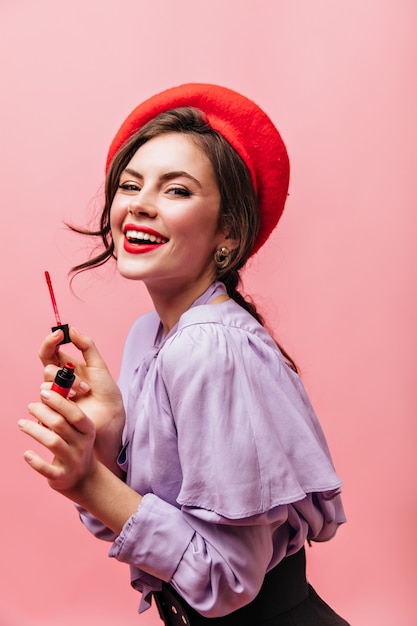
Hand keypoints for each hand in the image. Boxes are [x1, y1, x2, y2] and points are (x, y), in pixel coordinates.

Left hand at [19, 390, 96, 495]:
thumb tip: (46, 393)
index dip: (59, 402)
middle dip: (43, 412)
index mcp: (87, 430)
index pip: (75, 413)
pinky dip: (35, 461)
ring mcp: (73, 461)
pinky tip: (26, 454)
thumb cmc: (76, 445)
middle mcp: (82, 445)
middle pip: (60, 425)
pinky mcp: (62, 476)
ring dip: (34, 430)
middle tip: (30, 406)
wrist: (85, 477)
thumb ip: (65, 414)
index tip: (43, 392)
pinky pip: (47, 469)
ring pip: (52, 443)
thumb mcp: (78, 429)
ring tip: (21, 423)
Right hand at [38, 327, 124, 473]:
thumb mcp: (98, 365)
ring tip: (85, 389)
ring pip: (46, 379)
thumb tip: (72, 329)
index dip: (51, 340)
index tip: (59, 334)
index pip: (51, 350)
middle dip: (57, 360)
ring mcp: (55, 393)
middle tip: (70, 362)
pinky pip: (46, 396)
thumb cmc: (106, 392)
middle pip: (45, 362)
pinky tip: (76, 399)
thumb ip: (86, 346)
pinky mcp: (52, 407)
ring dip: (67, 382)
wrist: (111, 415)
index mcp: (68, 367)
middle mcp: (59, 379)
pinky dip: (62, 394)